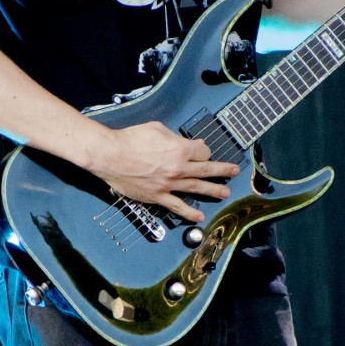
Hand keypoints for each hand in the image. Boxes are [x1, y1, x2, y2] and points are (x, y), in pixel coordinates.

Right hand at [90, 120, 239, 222]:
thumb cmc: (130, 139)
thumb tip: (184, 143)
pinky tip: (199, 216)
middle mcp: (178, 168)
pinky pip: (177, 206)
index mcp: (179, 149)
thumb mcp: (157, 128)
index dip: (204, 150)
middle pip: (207, 169)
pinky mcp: (158, 196)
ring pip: (197, 188)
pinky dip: (189, 213)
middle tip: (234, 171)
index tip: (203, 151)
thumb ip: (174, 137)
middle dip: (223, 170)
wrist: (110, 155)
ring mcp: (169, 184)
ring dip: (213, 190)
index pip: (202, 151)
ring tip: (225, 193)